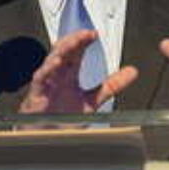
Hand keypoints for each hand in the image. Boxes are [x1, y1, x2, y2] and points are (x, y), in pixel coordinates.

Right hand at [19, 30, 138, 114]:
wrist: (46, 136)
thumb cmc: (62, 117)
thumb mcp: (93, 100)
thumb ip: (111, 86)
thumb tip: (132, 72)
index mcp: (68, 74)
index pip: (76, 51)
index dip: (84, 40)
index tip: (95, 34)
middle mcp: (57, 75)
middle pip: (64, 50)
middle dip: (75, 40)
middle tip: (88, 33)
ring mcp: (46, 83)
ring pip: (52, 60)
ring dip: (63, 49)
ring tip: (75, 41)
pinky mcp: (37, 93)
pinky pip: (41, 78)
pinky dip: (48, 69)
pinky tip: (56, 62)